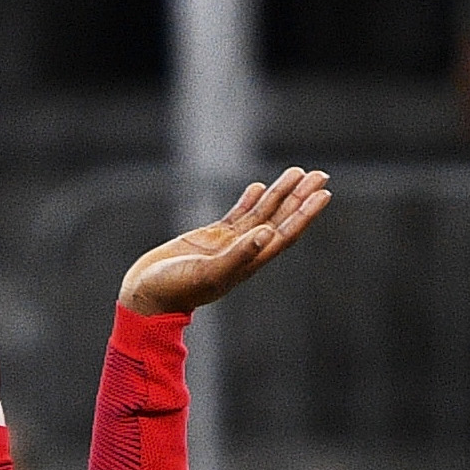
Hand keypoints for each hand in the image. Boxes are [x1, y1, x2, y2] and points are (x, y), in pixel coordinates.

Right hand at [120, 167, 330, 316]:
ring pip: (260, 213)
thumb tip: (266, 234)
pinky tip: (259, 187)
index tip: (324, 194)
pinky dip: (250, 200)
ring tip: (297, 172)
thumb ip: (237, 255)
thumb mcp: (207, 273)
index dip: (305, 214)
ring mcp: (227, 245)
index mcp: (247, 263)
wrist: (146, 297)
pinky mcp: (210, 238)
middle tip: (320, 174)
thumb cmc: (174, 290)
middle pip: (278, 220)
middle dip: (300, 197)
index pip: (283, 234)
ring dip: (279, 193)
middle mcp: (243, 252)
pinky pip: (237, 215)